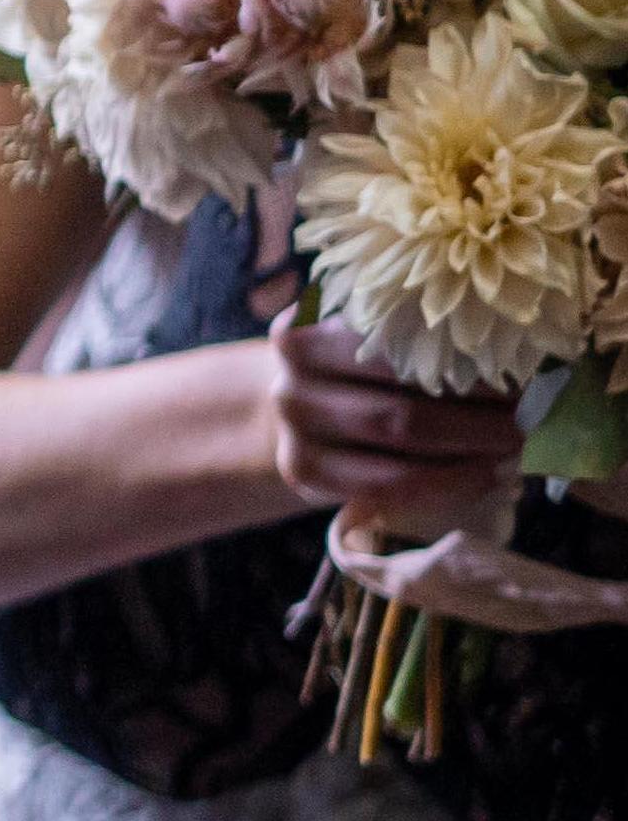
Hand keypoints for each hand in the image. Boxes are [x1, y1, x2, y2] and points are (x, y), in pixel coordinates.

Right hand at [268, 314, 521, 539]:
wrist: (299, 408)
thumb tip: (513, 355)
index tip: (520, 373)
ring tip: (519, 448)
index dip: (463, 364)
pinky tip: (486, 476)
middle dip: (479, 416)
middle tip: (533, 419)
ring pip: (399, 450)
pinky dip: (449, 484)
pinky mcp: (302, 474)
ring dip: (472, 452)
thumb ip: (407, 336)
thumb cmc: (351, 366)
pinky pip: (389, 488)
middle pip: (400, 406)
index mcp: (299, 332)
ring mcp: (292, 433)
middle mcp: (287, 382)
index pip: (394, 349)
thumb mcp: (361, 336)